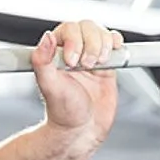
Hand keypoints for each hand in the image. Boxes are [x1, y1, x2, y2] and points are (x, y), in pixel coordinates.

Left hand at [30, 20, 123, 143]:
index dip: (74, 40)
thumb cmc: (63, 113)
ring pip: (101, 33)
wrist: (82, 131)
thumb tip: (46, 37)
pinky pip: (114, 44)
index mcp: (55, 55)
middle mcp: (72, 53)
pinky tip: (114, 52)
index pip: (68, 30)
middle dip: (91, 43)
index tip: (73, 62)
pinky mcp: (107, 66)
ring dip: (104, 44)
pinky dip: (116, 43)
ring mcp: (90, 57)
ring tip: (98, 65)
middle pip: (87, 27)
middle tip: (87, 66)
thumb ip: (43, 61)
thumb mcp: (50, 87)